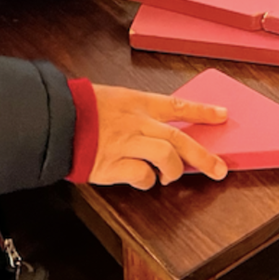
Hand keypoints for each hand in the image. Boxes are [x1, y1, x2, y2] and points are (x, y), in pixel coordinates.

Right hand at [90, 84, 228, 188]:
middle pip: (179, 138)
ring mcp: (126, 144)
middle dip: (203, 156)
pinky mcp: (114, 165)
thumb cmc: (81, 107)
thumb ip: (135, 112)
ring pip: (166, 156)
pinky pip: (142, 176)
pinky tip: (143, 180)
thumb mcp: (112, 98)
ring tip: (169, 177)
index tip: (222, 115)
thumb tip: (155, 126)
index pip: (177, 105)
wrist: (56, 119)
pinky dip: (147, 181)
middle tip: (219, 169)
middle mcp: (136, 122)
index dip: (202, 111)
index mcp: (137, 102)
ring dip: (173, 171)